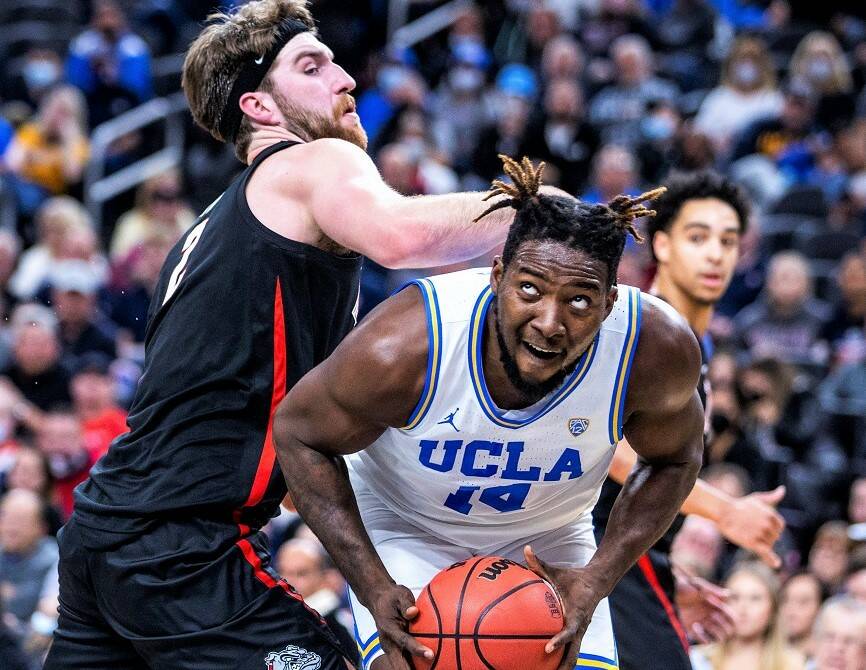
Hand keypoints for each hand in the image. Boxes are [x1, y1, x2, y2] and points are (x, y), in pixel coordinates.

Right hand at [367, 584, 432, 669]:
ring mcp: (390, 648)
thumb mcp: (399, 594)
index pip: (404, 641)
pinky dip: (412, 667)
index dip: (417, 649)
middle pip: (398, 663)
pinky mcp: (395, 650)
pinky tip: (427, 668)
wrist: (378, 600)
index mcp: (388, 628)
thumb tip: (414, 612)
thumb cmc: (392, 597)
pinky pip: (404, 661)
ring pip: (399, 665)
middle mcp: (388, 642)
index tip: (430, 654)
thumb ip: (406, 604)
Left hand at [524, 545, 601, 669]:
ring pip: (573, 656)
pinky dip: (561, 661)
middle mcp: (579, 627)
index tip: (547, 649)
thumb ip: (539, 563)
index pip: (568, 631)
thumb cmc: (571, 578)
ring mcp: (579, 633)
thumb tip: (526, 549)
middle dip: (564, 667)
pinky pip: (569, 650)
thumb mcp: (555, 571)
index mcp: (576, 614)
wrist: (595, 583)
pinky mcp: (577, 635)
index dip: (559, 641)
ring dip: (564, 668)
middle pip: (573, 654)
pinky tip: (547, 668)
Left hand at [673, 568, 734, 643]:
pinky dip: (704, 637)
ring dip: (717, 631)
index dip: (728, 613)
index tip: (714, 604)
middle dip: (725, 623)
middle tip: (711, 615)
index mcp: (715, 606)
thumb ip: (711, 590)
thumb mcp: (695, 585)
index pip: (732, 616)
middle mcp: (712, 617)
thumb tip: (729, 594)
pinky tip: (695, 626)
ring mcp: (704, 625)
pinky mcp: (694, 632)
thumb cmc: (680, 586)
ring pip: (722, 637)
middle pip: (730, 629)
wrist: (664, 593)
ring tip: (704, 621)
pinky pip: (707, 642)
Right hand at [716, 486, 784, 567]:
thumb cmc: (740, 505)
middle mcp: (767, 525)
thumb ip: (772, 497)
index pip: (780, 527)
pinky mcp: (752, 542)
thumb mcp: (757, 499)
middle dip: (767, 535)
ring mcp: (760, 534)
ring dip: (762, 542)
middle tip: (753, 529)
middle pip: (775, 537)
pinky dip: (771, 559)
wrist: (724, 512)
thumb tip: (783, 489)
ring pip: (769, 544)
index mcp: (771, 515)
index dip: (773, 527)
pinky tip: (776, 564)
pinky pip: (766, 553)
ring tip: (750, 534)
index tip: (762, 525)